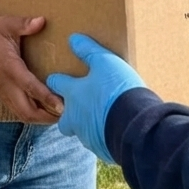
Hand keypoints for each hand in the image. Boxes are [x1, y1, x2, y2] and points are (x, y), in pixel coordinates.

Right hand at [0, 14, 63, 123]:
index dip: (46, 97)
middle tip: (67, 114)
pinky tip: (45, 111)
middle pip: (26, 110)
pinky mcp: (1, 94)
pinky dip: (32, 115)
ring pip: (22, 114)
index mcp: (9, 67)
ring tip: (59, 116)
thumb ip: (25, 24)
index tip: (62, 106)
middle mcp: (5, 84)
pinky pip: (17, 110)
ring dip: (40, 118)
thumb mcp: (7, 24)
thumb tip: (43, 21)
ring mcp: (2, 91)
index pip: (29, 87)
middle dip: (46, 116)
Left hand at [46, 35, 145, 162]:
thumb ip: (89, 51)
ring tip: (102, 117)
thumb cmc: (117, 91)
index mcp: (74, 95)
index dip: (57, 80)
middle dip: (67, 113)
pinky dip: (103, 137)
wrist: (133, 125)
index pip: (55, 85)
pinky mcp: (102, 149)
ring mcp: (87, 136)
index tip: (57, 78)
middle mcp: (75, 117)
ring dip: (88, 125)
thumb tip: (74, 39)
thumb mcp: (105, 63)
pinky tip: (114, 130)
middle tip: (79, 107)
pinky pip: (99, 143)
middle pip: (63, 119)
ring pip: (81, 132)